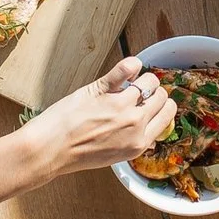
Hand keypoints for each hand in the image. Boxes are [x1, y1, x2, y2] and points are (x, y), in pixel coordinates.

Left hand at [17, 57, 175, 175]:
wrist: (49, 148)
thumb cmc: (75, 153)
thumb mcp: (114, 154)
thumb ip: (133, 141)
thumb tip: (146, 130)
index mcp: (139, 142)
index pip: (168, 114)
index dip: (162, 105)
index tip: (153, 101)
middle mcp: (135, 124)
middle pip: (161, 96)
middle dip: (154, 90)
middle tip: (141, 90)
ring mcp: (120, 105)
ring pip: (149, 81)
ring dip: (143, 78)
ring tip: (131, 80)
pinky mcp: (102, 90)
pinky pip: (126, 69)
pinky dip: (131, 64)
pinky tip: (130, 66)